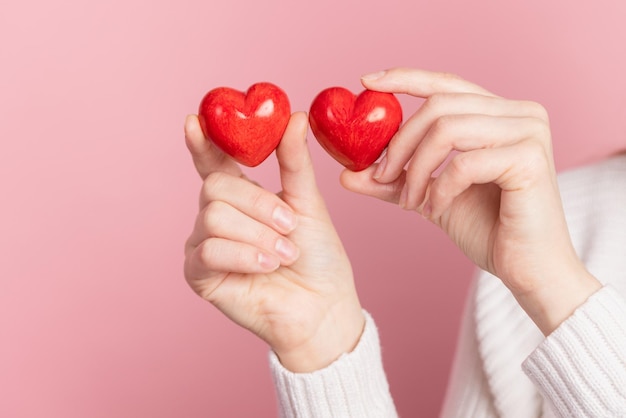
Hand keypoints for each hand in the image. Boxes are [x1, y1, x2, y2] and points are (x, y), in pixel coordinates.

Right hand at [184, 112, 363, 371]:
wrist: (321, 305)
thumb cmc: (317, 256)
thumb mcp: (308, 202)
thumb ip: (295, 161)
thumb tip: (297, 116)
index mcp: (241, 197)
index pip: (213, 163)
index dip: (202, 143)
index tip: (194, 120)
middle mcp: (217, 217)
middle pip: (215, 188)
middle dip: (257, 204)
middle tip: (288, 224)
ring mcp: (204, 245)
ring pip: (213, 218)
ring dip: (258, 235)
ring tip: (284, 253)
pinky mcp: (199, 274)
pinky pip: (209, 250)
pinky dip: (245, 255)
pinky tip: (267, 266)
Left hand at [341, 68, 600, 334]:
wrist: (527, 269)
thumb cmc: (487, 229)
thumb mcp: (429, 196)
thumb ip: (394, 180)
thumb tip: (346, 172)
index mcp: (500, 112)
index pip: (446, 84)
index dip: (405, 78)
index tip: (367, 82)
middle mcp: (520, 112)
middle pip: (439, 106)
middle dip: (400, 143)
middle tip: (380, 176)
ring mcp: (530, 131)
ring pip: (447, 129)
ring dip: (416, 169)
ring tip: (409, 201)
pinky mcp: (530, 158)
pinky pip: (464, 163)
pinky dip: (439, 188)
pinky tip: (435, 209)